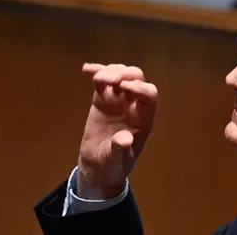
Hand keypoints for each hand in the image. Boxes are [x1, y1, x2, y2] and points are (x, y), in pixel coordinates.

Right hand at [77, 63, 157, 199]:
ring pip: (121, 76)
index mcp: (144, 119)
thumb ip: (120, 149)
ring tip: (96, 77)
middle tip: (107, 80)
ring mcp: (119, 100)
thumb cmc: (113, 165)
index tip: (124, 88)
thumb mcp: (116, 161)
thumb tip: (124, 139)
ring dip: (110, 71)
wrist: (98, 167)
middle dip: (124, 75)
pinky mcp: (103, 99)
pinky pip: (102, 81)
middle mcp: (134, 106)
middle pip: (137, 80)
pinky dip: (96, 72)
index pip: (149, 96)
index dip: (140, 88)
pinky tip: (86, 70)